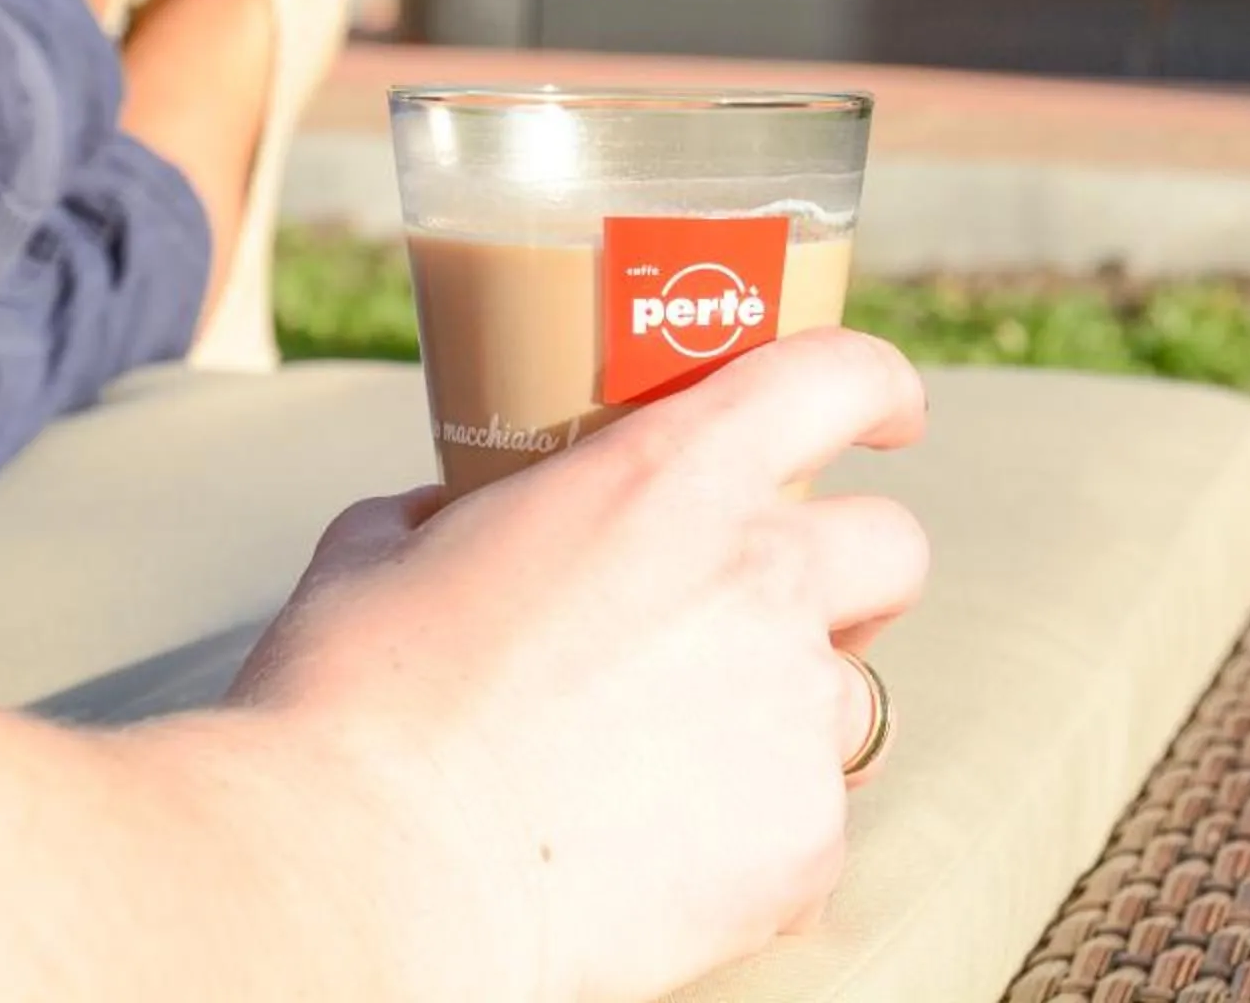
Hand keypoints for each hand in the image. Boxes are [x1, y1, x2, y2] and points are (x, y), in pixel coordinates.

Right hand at [230, 326, 930, 1002]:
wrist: (376, 869)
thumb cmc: (357, 703)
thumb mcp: (379, 552)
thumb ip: (444, 517)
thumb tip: (440, 526)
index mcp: (669, 477)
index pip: (832, 379)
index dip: (876, 387)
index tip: (887, 415)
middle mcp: (761, 577)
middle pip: (892, 547)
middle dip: (855, 578)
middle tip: (777, 617)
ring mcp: (794, 710)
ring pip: (853, 701)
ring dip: (790, 720)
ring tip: (681, 770)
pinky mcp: (803, 838)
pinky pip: (817, 829)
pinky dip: (760, 845)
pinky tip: (668, 863)